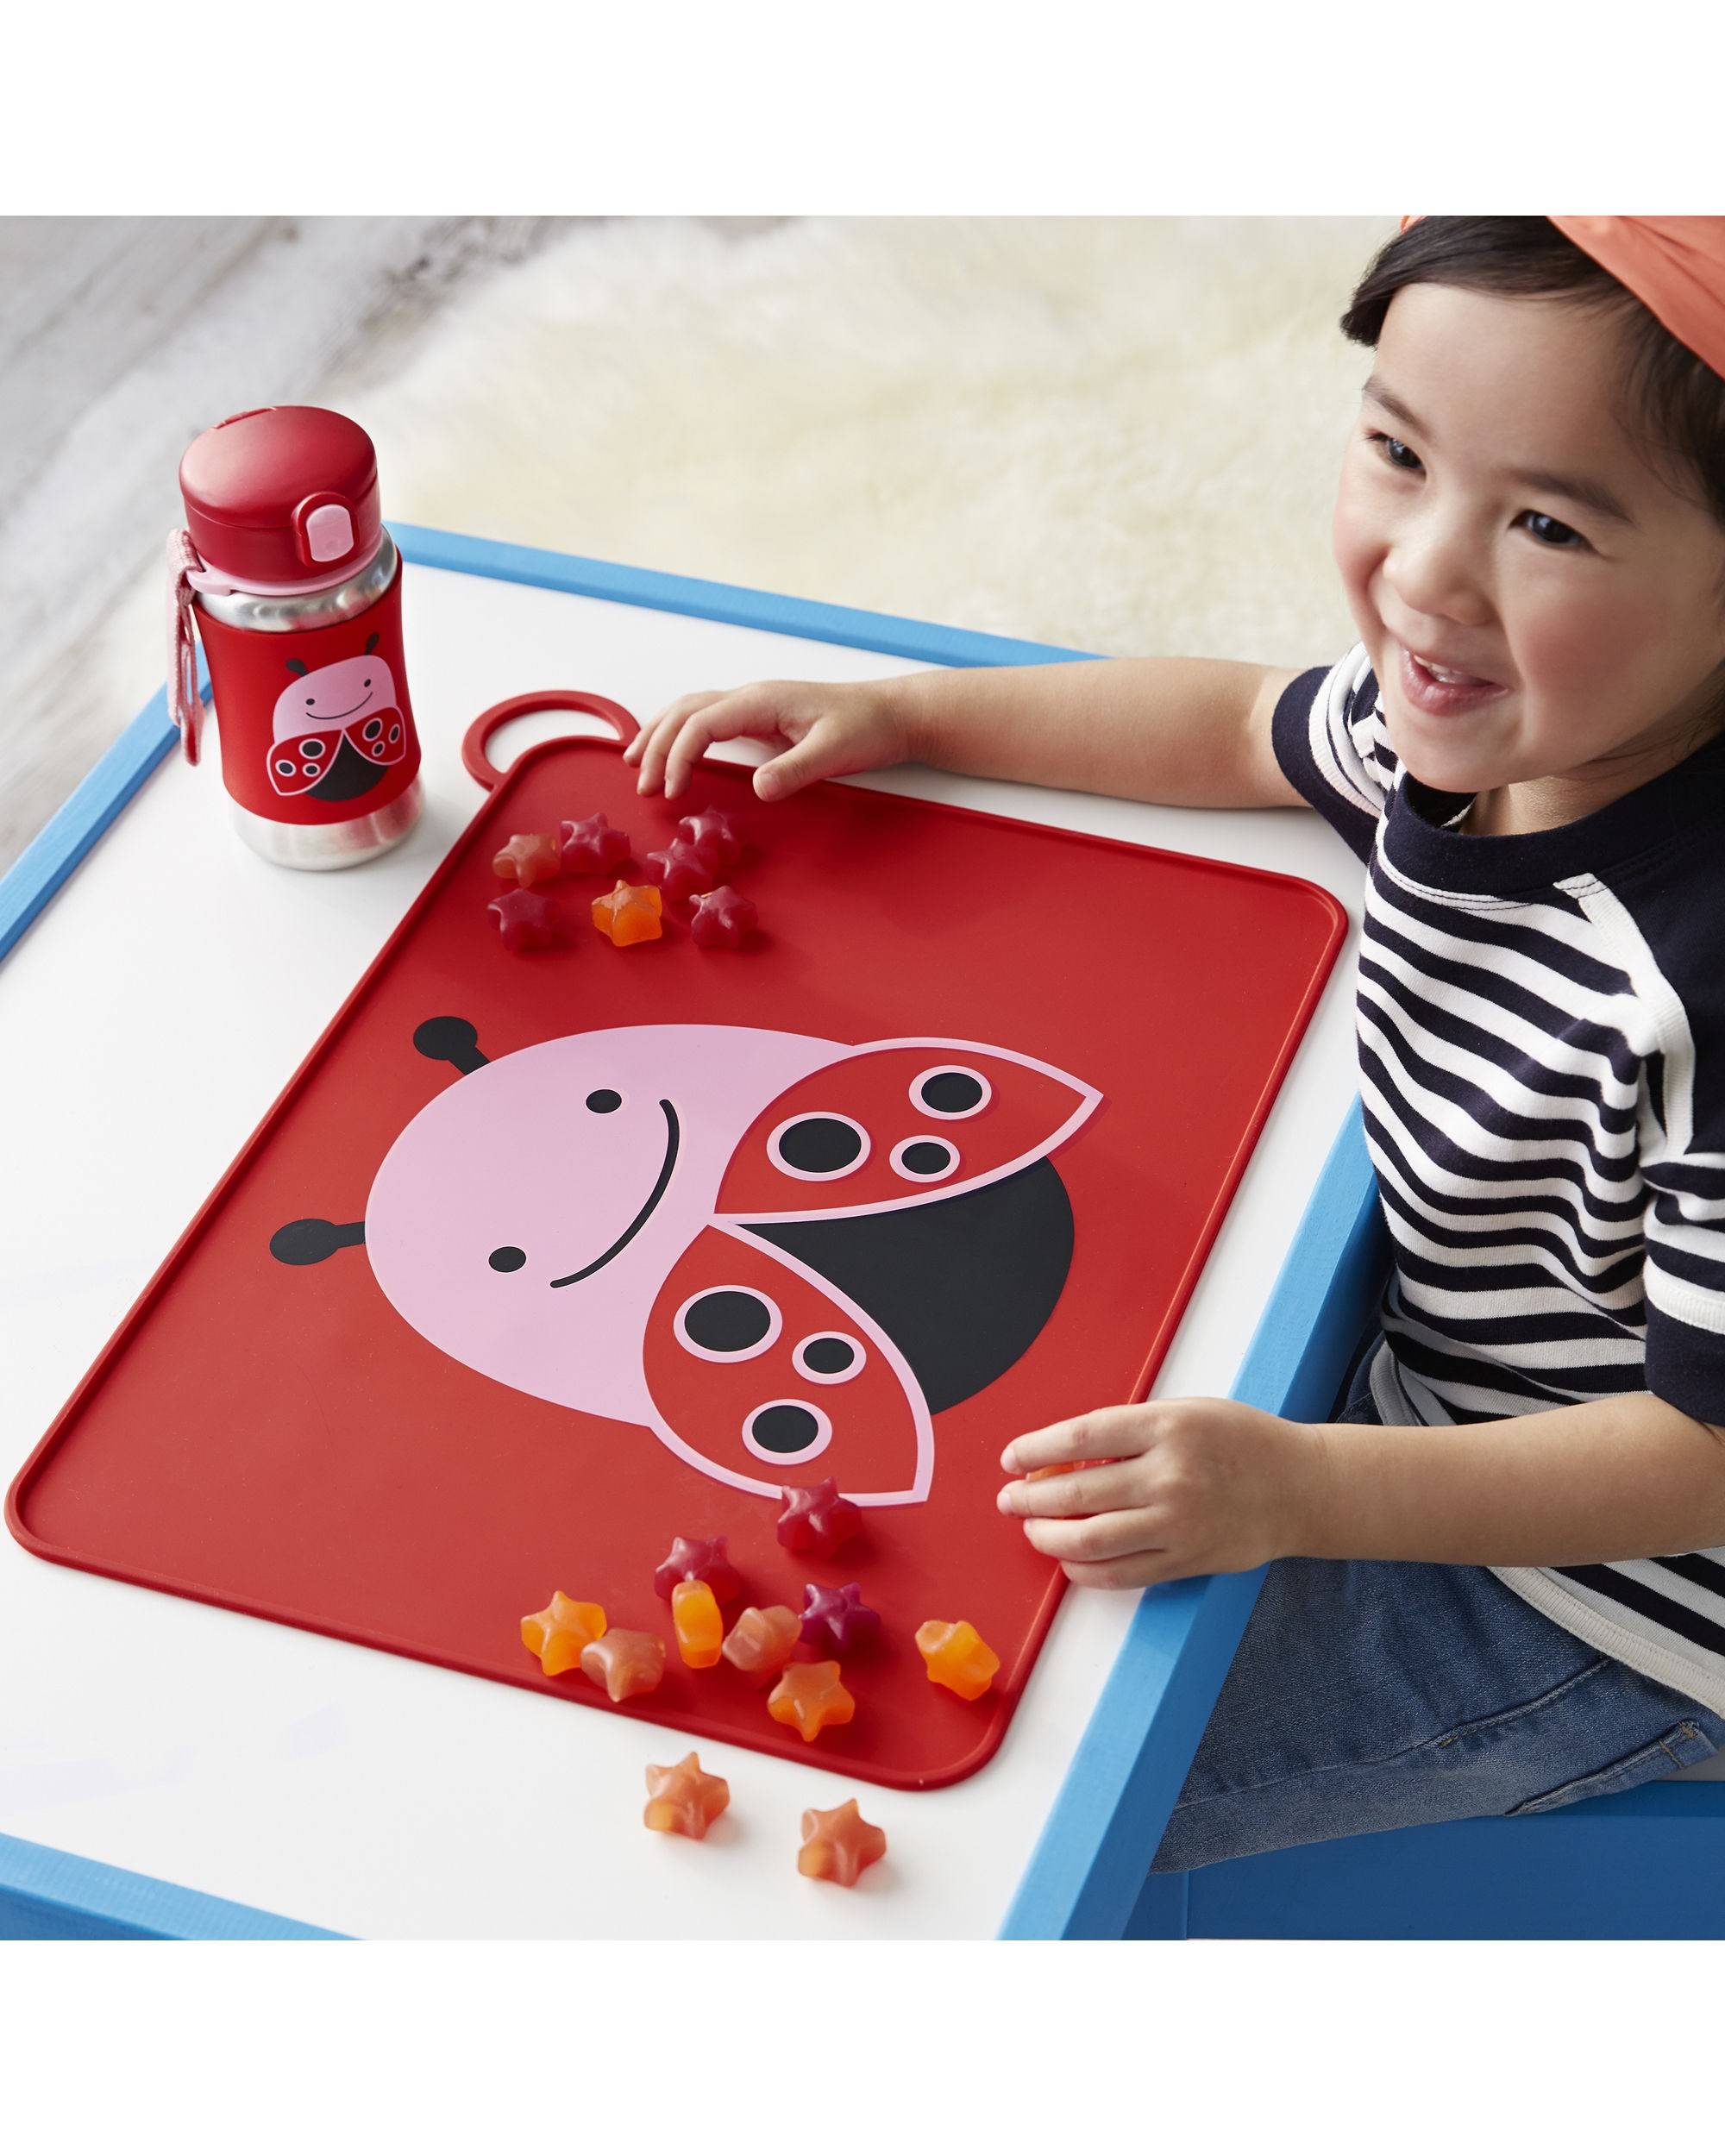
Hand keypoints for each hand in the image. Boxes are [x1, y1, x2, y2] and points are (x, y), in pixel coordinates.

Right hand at [624, 677, 913, 801]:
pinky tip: (672, 750)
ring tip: (635, 763)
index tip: (673, 791)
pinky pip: (707, 719)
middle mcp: (750, 698)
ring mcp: (753, 705)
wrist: (890, 714)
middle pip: (685, 713)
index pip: (701, 724)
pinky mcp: (759, 717)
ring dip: (660, 735)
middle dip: (656, 746)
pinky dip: (680, 733)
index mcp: (761, 701)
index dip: (679, 756)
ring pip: (691, 710)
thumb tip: (758, 787)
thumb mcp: (835, 752)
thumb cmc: (866, 728)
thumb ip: (795, 770)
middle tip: (643, 785)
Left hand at [996, 1398, 1324, 1588]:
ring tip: (1033, 1529)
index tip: (1011, 1458)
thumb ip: (1127, 1432)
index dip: (1035, 1449)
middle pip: (1076, 1492)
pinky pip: (1119, 1574)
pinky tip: (1069, 1558)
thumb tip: (1060, 1458)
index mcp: (1167, 1427)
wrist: (1299, 1487)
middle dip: (1029, 1498)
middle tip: (1010, 1499)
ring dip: (1047, 1537)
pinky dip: (1083, 1569)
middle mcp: (1170, 1476)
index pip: (1080, 1437)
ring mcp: (1178, 1524)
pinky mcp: (1185, 1561)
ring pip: (1089, 1540)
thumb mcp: (1184, 1413)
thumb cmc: (1237, 1441)